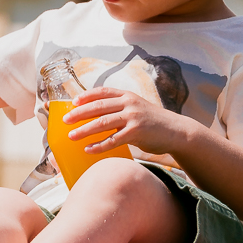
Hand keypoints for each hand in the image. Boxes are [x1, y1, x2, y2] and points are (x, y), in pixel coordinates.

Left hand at [64, 86, 186, 156]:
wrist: (176, 131)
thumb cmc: (153, 122)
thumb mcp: (137, 108)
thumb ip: (120, 108)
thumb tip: (97, 116)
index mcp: (127, 95)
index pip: (102, 92)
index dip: (86, 96)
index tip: (73, 102)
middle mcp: (129, 103)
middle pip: (98, 107)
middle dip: (79, 113)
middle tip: (65, 120)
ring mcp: (133, 117)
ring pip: (103, 122)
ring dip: (85, 130)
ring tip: (72, 136)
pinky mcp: (137, 132)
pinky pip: (113, 140)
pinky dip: (99, 145)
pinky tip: (88, 149)